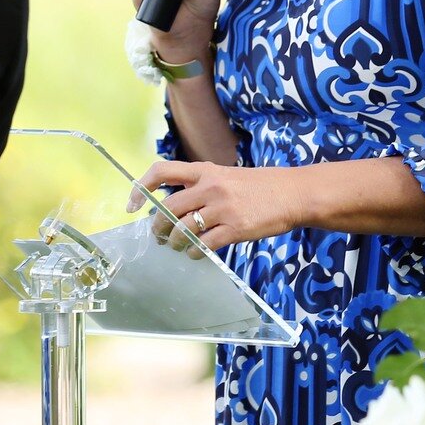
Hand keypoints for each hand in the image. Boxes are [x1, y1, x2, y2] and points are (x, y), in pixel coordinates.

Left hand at [127, 159, 307, 253]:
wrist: (293, 194)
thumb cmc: (259, 186)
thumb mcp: (227, 175)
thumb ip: (201, 185)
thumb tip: (174, 207)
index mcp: (206, 170)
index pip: (162, 171)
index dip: (141, 187)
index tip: (132, 204)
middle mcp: (211, 186)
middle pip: (169, 208)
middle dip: (157, 226)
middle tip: (157, 236)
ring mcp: (223, 208)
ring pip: (184, 229)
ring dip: (174, 242)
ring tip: (175, 247)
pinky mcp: (236, 228)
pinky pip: (205, 245)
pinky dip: (194, 252)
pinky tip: (195, 254)